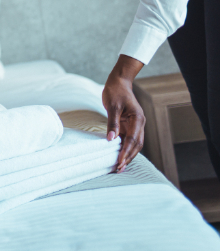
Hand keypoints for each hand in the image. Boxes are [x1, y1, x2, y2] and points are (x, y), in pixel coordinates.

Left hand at [102, 55, 145, 172]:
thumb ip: (112, 123)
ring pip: (134, 144)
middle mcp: (139, 124)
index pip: (132, 140)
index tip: (119, 162)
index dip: (126, 152)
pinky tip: (118, 156)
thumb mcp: (112, 106)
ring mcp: (135, 125)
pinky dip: (124, 148)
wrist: (119, 82)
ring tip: (119, 166)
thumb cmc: (115, 92)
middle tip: (118, 168)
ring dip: (127, 155)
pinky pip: (128, 139)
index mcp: (138, 119)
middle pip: (136, 145)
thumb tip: (111, 140)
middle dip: (128, 157)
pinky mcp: (129, 125)